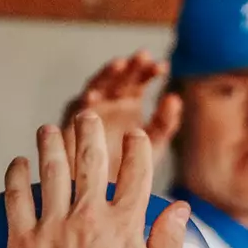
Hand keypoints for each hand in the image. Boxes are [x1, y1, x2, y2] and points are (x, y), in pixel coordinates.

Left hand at [3, 112, 189, 247]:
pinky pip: (15, 197)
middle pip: (90, 160)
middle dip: (90, 132)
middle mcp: (89, 218)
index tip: (134, 138)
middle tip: (88, 118)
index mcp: (125, 227)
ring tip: (50, 130)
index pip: (136, 173)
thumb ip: (170, 244)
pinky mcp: (22, 241)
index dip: (137, 149)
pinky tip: (18, 163)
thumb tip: (180, 211)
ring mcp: (53, 226)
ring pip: (51, 170)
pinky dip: (15, 176)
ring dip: (51, 144)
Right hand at [60, 50, 183, 168]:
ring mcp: (90, 109)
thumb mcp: (154, 144)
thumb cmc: (131, 165)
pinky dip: (84, 102)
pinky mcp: (72, 123)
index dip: (149, 72)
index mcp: (129, 102)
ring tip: (119, 64)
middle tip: (143, 57)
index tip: (162, 67)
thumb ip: (166, 122)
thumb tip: (175, 98)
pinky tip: (93, 97)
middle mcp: (109, 101)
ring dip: (107, 75)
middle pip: (119, 77)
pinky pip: (77, 109)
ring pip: (98, 86)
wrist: (107, 191)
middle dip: (130, 66)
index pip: (140, 80)